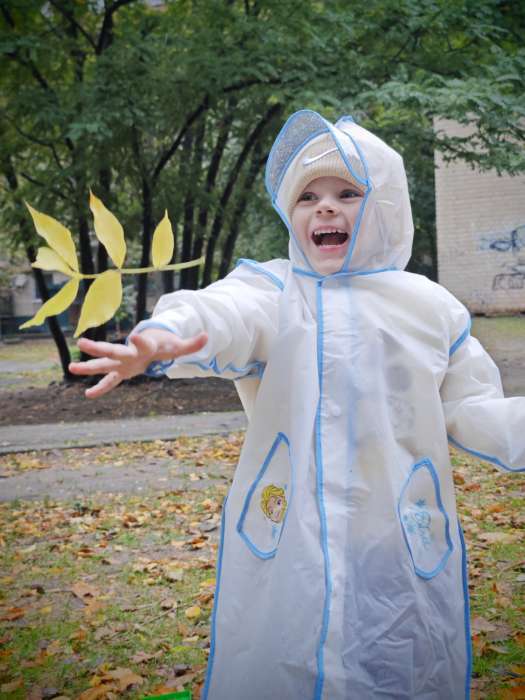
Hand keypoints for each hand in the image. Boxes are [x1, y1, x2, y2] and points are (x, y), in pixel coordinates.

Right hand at [69, 328, 207, 398]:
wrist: (152, 343)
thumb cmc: (164, 344)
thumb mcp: (178, 346)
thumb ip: (191, 343)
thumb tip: (207, 336)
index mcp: (145, 345)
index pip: (142, 343)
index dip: (140, 340)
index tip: (134, 335)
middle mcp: (130, 352)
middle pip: (113, 350)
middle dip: (99, 348)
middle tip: (82, 342)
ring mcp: (123, 362)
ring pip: (104, 364)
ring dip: (88, 367)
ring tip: (70, 367)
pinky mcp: (121, 371)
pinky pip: (109, 381)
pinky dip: (100, 388)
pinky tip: (88, 395)